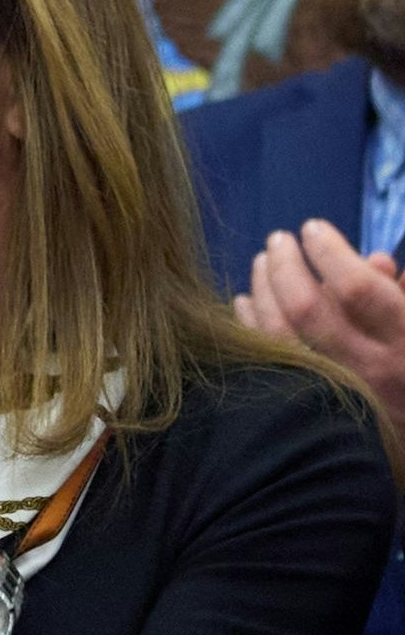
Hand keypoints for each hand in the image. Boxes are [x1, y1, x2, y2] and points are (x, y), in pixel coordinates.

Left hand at [235, 219, 404, 415]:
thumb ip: (400, 296)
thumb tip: (373, 260)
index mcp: (404, 340)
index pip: (359, 289)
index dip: (330, 253)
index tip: (313, 227)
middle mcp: (367, 366)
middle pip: (308, 309)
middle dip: (285, 266)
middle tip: (277, 239)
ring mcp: (332, 389)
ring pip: (280, 335)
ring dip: (263, 290)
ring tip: (262, 260)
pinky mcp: (305, 406)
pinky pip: (266, 363)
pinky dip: (251, 326)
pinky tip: (245, 301)